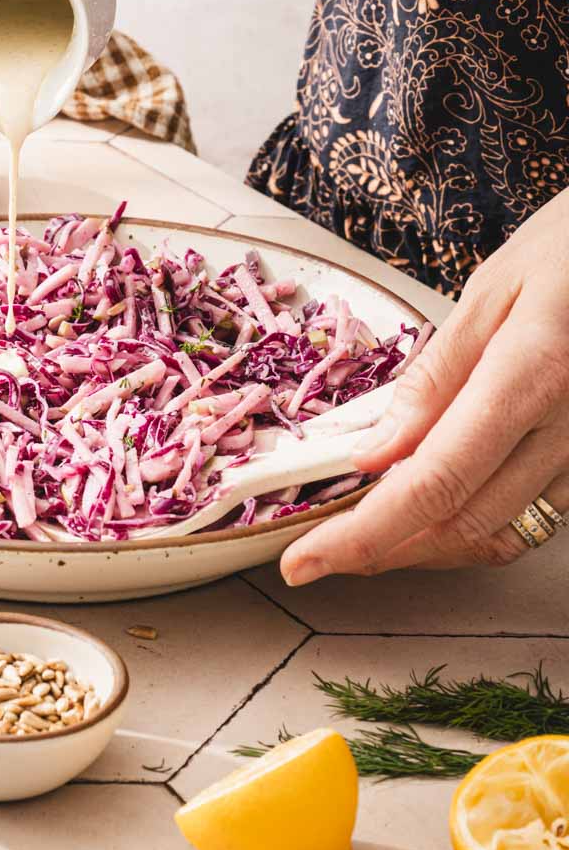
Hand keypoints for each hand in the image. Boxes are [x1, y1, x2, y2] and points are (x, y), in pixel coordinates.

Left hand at [280, 189, 568, 583]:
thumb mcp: (492, 291)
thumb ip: (435, 376)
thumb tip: (377, 450)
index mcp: (530, 375)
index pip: (434, 481)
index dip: (365, 532)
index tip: (307, 559)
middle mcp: (567, 430)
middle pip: (462, 524)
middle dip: (383, 548)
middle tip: (322, 546)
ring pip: (498, 535)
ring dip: (425, 544)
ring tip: (368, 528)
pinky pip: (531, 517)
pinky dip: (472, 523)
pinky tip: (433, 504)